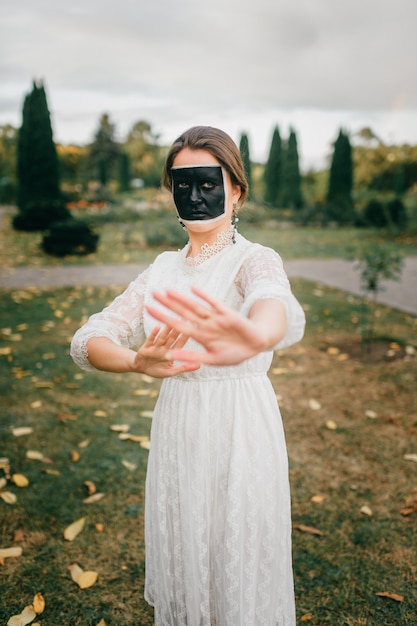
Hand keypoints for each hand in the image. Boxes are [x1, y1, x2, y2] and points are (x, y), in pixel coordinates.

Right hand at [133, 324, 199, 377]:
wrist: (140, 368)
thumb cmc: (156, 370)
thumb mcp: (170, 372)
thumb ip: (183, 368)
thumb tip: (199, 365)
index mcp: (172, 352)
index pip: (181, 343)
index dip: (187, 336)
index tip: (196, 327)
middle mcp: (164, 347)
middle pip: (173, 337)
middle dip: (179, 329)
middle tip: (186, 318)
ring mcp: (155, 346)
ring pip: (163, 337)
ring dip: (168, 330)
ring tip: (173, 321)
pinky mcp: (146, 347)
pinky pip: (151, 339)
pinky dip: (154, 333)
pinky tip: (158, 327)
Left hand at [146, 287, 274, 365]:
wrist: (256, 345)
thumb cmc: (235, 354)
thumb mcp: (212, 359)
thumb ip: (192, 357)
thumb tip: (170, 356)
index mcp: (200, 336)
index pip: (178, 325)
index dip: (163, 317)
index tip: (149, 310)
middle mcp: (205, 325)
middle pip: (183, 312)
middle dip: (167, 304)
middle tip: (152, 293)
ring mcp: (215, 318)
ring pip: (195, 307)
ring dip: (181, 299)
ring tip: (167, 290)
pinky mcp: (227, 314)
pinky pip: (213, 303)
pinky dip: (204, 297)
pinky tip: (193, 288)